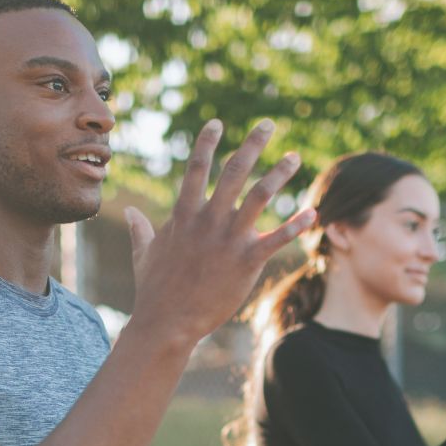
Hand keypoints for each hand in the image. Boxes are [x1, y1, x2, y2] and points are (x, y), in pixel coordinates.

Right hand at [123, 120, 315, 345]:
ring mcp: (228, 239)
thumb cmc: (154, 290)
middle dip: (253, 144)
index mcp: (184, 215)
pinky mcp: (246, 261)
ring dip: (279, 173)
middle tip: (268, 124)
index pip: (196, 168)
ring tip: (294, 157)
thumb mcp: (143, 254)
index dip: (207, 142)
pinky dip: (296, 225)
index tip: (218, 122)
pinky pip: (276, 239)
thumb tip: (132, 212)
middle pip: (234, 171)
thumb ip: (141, 228)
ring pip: (259, 195)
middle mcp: (208, 220)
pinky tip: (313, 212)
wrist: (167, 322)